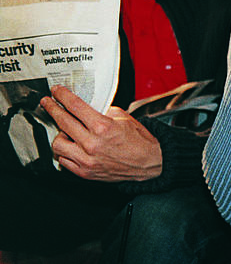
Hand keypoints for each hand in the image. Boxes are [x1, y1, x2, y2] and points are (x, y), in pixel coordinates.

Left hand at [42, 85, 161, 181]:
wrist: (149, 163)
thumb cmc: (139, 142)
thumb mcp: (124, 118)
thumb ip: (103, 112)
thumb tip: (88, 107)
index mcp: (103, 127)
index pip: (75, 106)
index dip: (62, 96)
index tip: (56, 92)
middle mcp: (92, 144)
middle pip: (62, 121)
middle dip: (52, 109)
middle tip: (48, 103)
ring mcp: (87, 160)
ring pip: (57, 143)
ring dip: (59, 134)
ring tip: (66, 132)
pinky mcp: (85, 172)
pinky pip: (63, 160)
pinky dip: (65, 152)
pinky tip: (71, 147)